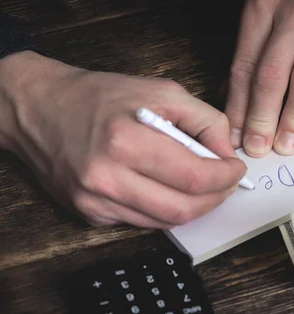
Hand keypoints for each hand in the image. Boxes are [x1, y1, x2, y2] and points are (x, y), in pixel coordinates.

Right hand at [0, 51, 246, 227]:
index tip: (235, 169)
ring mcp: (94, 202)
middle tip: (225, 184)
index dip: (225, 178)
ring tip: (201, 186)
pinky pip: (142, 222)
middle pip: (183, 209)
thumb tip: (226, 154)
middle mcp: (106, 177)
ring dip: (193, 207)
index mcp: (125, 141)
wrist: (39, 109)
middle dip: (216, 199)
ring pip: (165, 222)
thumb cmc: (100, 96)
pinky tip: (165, 188)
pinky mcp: (89, 214)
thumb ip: (204, 120)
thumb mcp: (160, 91)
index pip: (193, 176)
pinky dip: (164, 209)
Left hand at [225, 0, 293, 156]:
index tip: (233, 136)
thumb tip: (232, 95)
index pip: (244, 64)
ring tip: (286, 149)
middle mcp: (293, 11)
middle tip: (257, 149)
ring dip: (293, 122)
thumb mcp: (277, 4)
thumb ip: (257, 46)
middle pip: (271, 75)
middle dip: (261, 119)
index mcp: (265, 5)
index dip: (237, 106)